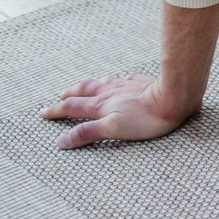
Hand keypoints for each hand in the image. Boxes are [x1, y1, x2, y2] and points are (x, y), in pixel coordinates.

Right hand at [41, 72, 195, 149]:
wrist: (175, 97)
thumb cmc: (146, 118)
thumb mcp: (112, 129)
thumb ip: (87, 133)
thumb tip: (61, 140)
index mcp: (102, 105)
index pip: (73, 108)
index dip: (57, 111)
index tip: (43, 112)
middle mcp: (112, 92)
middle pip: (86, 91)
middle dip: (71, 94)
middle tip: (60, 95)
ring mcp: (129, 85)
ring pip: (105, 82)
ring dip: (92, 85)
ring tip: (87, 85)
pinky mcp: (145, 83)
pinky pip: (129, 78)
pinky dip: (121, 79)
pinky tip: (125, 78)